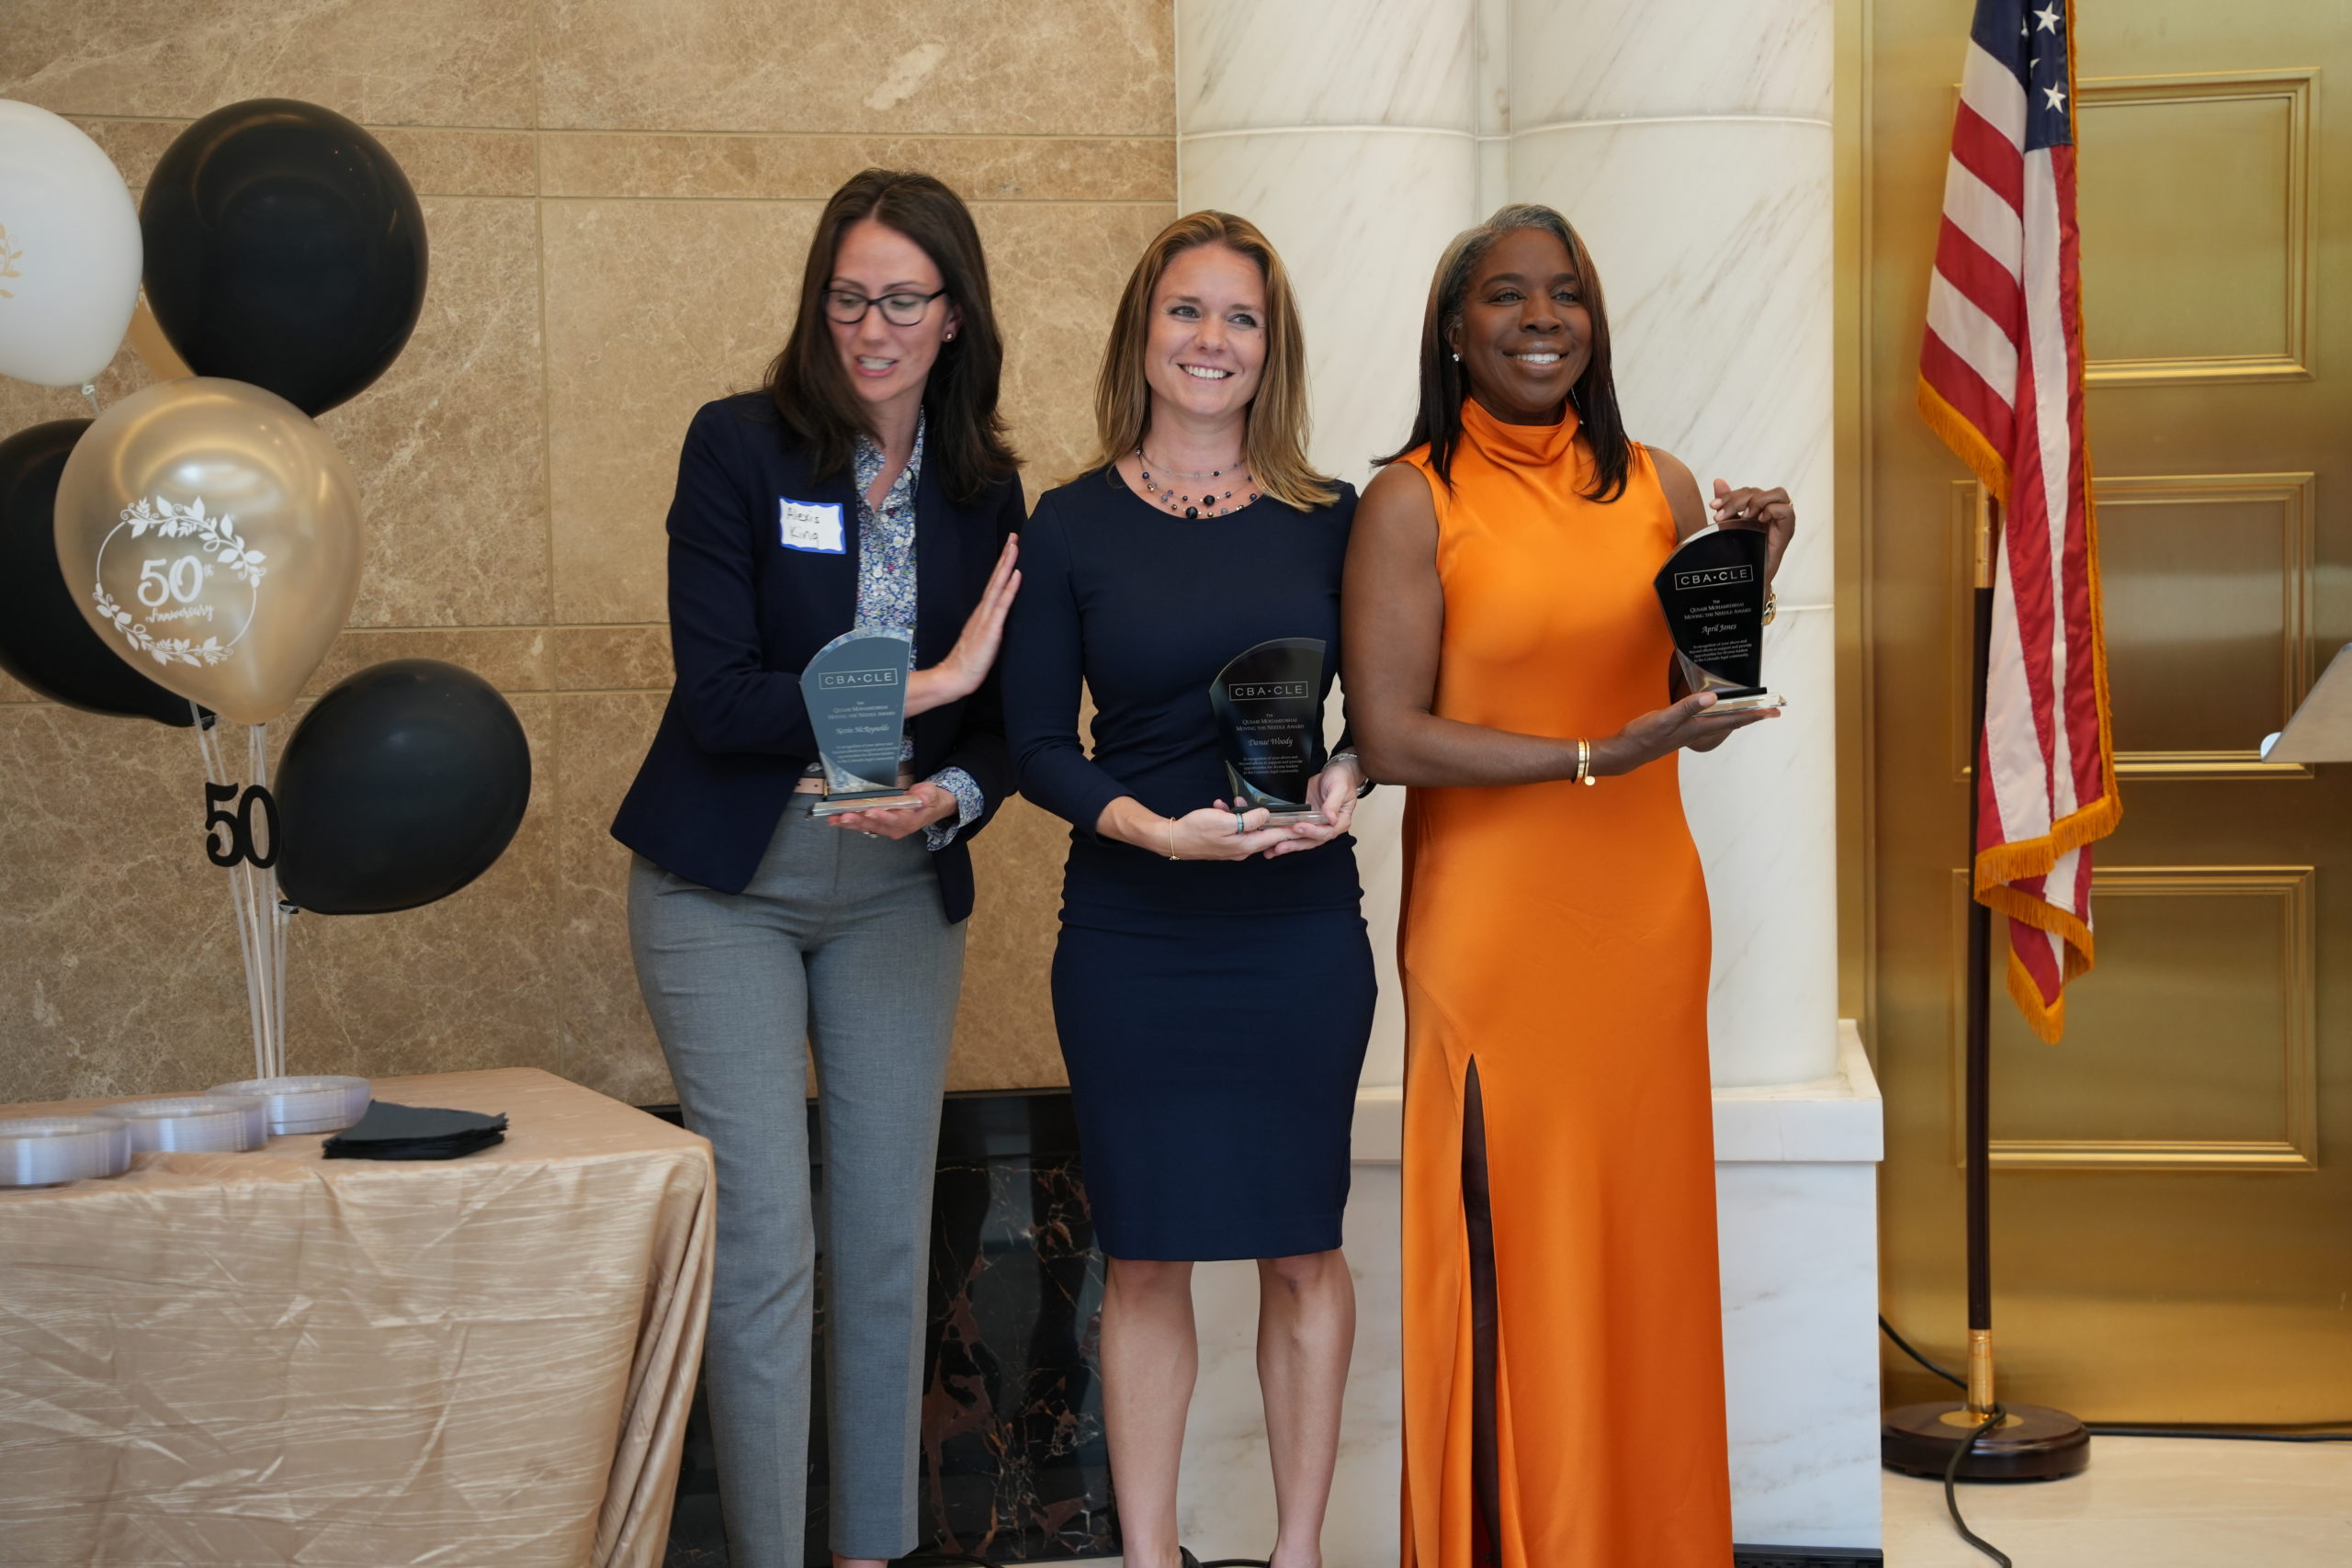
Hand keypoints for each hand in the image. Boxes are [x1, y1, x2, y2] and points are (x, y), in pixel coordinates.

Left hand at [827, 781, 955, 839]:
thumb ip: (926, 796)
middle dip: (857, 820)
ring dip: (849, 823)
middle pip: (874, 825)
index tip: (870, 811)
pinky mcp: (878, 826)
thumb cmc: (929, 800)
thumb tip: (922, 797)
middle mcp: (895, 828)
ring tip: (834, 818)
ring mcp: (886, 828)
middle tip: (843, 815)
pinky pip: (863, 825)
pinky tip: (836, 819)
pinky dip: (849, 822)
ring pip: (866, 827)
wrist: (930, 808)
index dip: (882, 816)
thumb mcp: (931, 794)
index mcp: (909, 821)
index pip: (894, 820)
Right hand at [906, 535, 1020, 716]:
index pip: (995, 584)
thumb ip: (992, 626)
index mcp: (983, 613)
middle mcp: (983, 611)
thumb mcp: (985, 639)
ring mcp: (986, 618)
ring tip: (1015, 546)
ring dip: (1008, 565)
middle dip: (1006, 556)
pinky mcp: (991, 630)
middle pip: (996, 578)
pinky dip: (1010, 588)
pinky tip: (1017, 575)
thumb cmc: (971, 661)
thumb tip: (1002, 619)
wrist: (955, 676)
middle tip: (1015, 535)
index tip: (1012, 546)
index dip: (1003, 565)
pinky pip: (1002, 605)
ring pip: (998, 586)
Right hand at [1165, 803, 1303, 861]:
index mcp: (1246, 844)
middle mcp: (1242, 849)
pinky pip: (1234, 829)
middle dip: (1270, 817)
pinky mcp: (1223, 843)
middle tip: (1279, 806)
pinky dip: (1231, 818)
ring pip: (1248, 829)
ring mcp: (1232, 848)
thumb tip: (1266, 815)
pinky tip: (1221, 806)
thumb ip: (1249, 819)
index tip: (1306, 822)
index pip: (1276, 836)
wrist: (1173, 840)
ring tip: (1234, 802)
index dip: (1292, 828)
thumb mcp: (1225, 821)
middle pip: (1265, 834)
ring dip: (1245, 814)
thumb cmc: (1197, 830)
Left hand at [1259, 756, 1362, 857]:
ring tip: (1272, 850)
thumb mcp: (1340, 788)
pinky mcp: (1305, 820)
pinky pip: (1294, 830)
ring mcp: (1315, 824)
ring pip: (1301, 839)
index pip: (1326, 832)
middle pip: (1311, 841)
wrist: (1334, 772)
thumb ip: (1334, 803)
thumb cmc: (1341, 780)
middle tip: (1280, 847)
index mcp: (1340, 822)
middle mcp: (1327, 827)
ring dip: (1287, 844)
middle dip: (1295, 844)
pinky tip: (1271, 840)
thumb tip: (1331, 818)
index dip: (1312, 832)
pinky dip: (1283, 835)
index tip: (1299, 827)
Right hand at [1598, 690, 1777, 773]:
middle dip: (1752, 716)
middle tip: (1771, 711)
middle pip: (1731, 722)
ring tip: (1752, 712)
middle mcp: (1697, 731)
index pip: (1731, 719)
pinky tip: (1717, 713)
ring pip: (1721, 723)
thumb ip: (1687, 707)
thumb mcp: (1663, 719)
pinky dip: (1719, 716)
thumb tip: (1712, 698)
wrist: (1625, 753)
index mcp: (1697, 727)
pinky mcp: (1680, 731)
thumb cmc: (1642, 736)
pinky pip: (1708, 723)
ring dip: (1738, 717)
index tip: (1773, 711)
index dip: (1753, 714)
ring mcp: (1689, 732)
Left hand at [1710, 480, 1794, 583]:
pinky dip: (1772, 510)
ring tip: (1743, 516)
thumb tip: (1718, 481)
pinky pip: (1787, 510)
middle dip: (1737, 499)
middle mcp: (1772, 512)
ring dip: (1757, 501)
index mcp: (1759, 510)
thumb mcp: (1728, 526)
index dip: (1730, 495)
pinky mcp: (1787, 531)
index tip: (1713, 506)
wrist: (1746, 581)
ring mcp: (1781, 521)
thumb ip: (1727, 504)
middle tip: (1721, 515)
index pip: (1748, 491)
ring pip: (1779, 494)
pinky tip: (1758, 520)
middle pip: (1759, 491)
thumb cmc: (1740, 555)